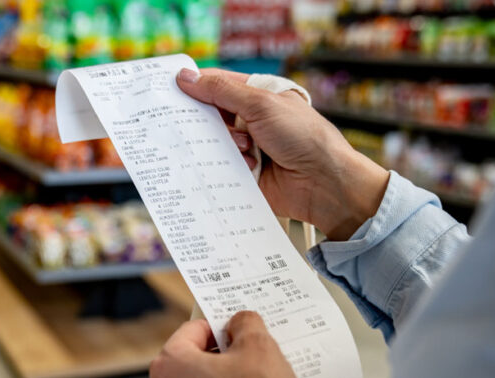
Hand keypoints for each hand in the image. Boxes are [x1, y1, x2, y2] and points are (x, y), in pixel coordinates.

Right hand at [177, 68, 390, 240]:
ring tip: (245, 148)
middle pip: (211, 115)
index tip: (171, 87)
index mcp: (259, 95)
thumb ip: (221, 91)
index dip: (196, 85)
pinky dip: (223, 167)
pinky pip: (220, 168)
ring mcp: (248, 148)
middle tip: (187, 121)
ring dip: (221, 144)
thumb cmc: (303, 137)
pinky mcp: (244, 173)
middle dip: (202, 119)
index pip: (219, 84)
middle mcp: (252, 120)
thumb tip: (187, 77)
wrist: (324, 183)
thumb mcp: (261, 104)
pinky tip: (240, 166)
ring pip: (213, 142)